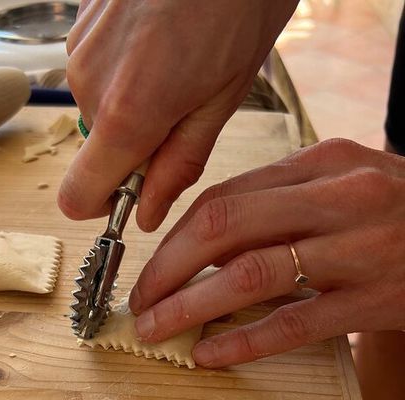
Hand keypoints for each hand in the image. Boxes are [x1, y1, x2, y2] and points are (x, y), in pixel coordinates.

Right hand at [59, 0, 298, 230]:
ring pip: (98, 108)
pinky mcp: (78, 26)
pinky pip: (95, 72)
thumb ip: (179, 162)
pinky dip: (123, 69)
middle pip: (98, 150)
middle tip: (184, 105)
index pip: (79, 195)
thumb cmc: (240, 6)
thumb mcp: (223, 98)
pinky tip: (156, 39)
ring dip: (132, 101)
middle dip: (137, 143)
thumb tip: (149, 211)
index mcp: (128, 113)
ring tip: (175, 62)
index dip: (107, 202)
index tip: (139, 190)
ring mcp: (78, 50)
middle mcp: (88, 84)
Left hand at [128, 139, 404, 366]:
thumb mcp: (341, 181)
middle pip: (224, 225)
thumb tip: (204, 234)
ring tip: (157, 326)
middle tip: (140, 299)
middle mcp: (338, 196)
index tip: (150, 264)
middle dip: (168, 266)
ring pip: (251, 273)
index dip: (175, 235)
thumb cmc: (394, 208)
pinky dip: (243, 340)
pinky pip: (294, 322)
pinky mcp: (378, 299)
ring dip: (191, 303)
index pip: (224, 196)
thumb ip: (279, 198)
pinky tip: (210, 352)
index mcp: (321, 161)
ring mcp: (360, 248)